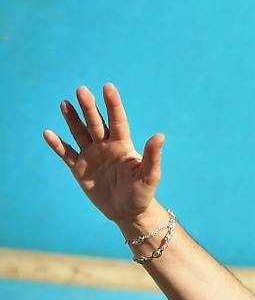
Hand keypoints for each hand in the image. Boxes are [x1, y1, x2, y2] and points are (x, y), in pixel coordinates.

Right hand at [44, 84, 163, 225]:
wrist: (129, 212)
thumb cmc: (142, 193)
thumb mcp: (149, 176)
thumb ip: (152, 156)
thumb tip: (160, 136)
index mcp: (123, 146)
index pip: (117, 121)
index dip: (113, 105)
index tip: (108, 87)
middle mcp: (106, 146)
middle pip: (96, 123)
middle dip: (89, 107)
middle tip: (81, 90)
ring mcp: (91, 156)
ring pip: (80, 133)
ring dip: (72, 119)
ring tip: (65, 103)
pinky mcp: (79, 169)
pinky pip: (67, 153)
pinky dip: (57, 144)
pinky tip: (48, 133)